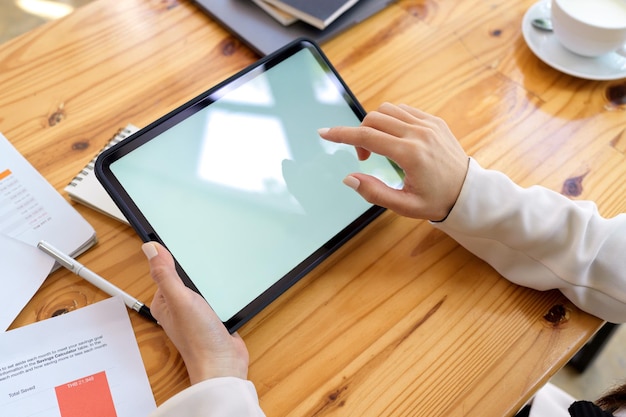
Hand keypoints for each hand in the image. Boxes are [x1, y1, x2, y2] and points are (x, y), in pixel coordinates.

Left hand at [142, 242, 248, 383]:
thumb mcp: (180, 299)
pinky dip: (221, 290)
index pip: (163, 271)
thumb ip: (165, 274)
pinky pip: (215, 296)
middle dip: (193, 267)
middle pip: (184, 277)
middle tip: (201, 249)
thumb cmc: (199, 338)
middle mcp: (178, 307)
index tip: (176, 236)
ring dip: (209, 279)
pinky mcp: (213, 317)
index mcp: (163, 302)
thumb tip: (150, 248)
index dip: (170, 255)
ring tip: (214, 264)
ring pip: (201, 286)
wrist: (224, 362)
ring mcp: (196, 312)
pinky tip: (226, 286)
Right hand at [318, 103, 468, 220]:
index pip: (367, 137)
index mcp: (411, 154)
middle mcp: (419, 133)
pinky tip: (393, 139)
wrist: (469, 192)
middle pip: (373, 120)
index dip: (341, 135)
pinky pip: (404, 110)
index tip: (324, 133)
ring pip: (387, 110)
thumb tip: (349, 178)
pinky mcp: (434, 121)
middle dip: (359, 135)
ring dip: (374, 125)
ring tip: (380, 148)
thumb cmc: (437, 201)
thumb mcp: (404, 206)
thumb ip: (374, 192)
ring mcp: (428, 124)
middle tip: (365, 158)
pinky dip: (390, 120)